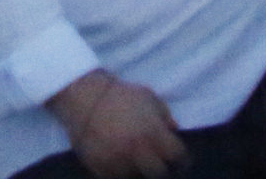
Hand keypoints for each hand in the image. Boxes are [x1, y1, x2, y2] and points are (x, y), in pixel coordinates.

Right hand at [48, 70, 186, 177]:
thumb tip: (175, 132)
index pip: (179, 157)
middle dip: (161, 168)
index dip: (182, 160)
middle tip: (158, 164)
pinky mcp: (101, 167)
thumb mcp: (148, 98)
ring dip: (138, 169)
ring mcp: (119, 160)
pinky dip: (119, 170)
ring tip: (134, 157)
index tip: (179, 161)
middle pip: (160, 173)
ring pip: (137, 176)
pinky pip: (116, 176)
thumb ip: (165, 116)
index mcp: (154, 132)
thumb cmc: (119, 95)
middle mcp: (138, 150)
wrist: (83, 95)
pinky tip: (118, 158)